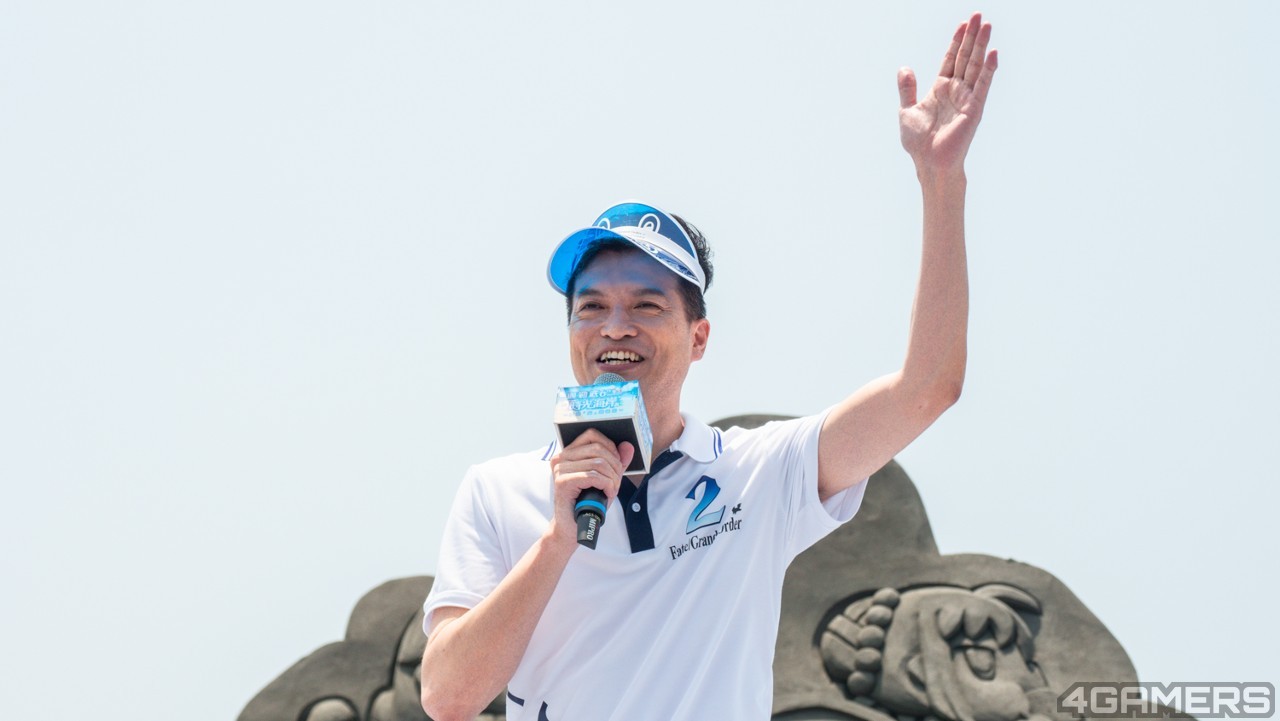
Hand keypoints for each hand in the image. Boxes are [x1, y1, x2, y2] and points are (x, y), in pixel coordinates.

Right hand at [547, 429, 634, 546]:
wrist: (572, 528)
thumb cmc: (588, 502)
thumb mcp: (606, 479)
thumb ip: (616, 462)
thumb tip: (628, 446)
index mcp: (568, 452)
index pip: (592, 435)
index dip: (610, 447)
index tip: (616, 464)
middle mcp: (560, 457)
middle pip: (598, 449)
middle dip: (615, 466)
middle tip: (615, 483)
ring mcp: (560, 469)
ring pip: (598, 463)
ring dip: (612, 479)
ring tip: (611, 491)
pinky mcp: (562, 482)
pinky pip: (594, 476)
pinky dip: (607, 486)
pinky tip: (607, 495)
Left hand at [898, 13, 997, 174]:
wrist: (928, 162)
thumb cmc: (919, 142)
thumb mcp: (907, 111)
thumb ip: (907, 89)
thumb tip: (904, 68)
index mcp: (940, 89)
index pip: (950, 59)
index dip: (956, 41)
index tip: (962, 24)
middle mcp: (956, 90)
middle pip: (965, 57)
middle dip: (972, 36)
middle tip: (978, 15)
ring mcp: (966, 98)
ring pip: (975, 66)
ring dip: (981, 46)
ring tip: (987, 25)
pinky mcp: (974, 109)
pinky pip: (982, 86)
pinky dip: (988, 70)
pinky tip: (993, 53)